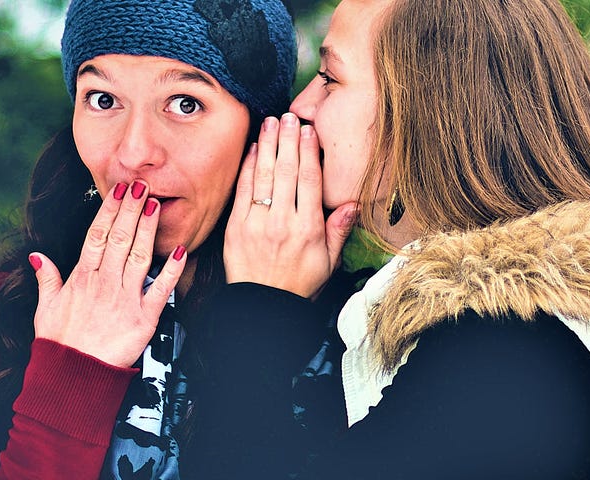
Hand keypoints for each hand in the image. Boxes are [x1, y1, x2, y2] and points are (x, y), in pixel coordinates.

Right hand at [30, 181, 187, 367]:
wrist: (72, 376)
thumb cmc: (59, 344)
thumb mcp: (45, 309)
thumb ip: (46, 279)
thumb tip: (37, 255)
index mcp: (81, 278)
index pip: (97, 236)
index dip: (109, 211)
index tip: (118, 191)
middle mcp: (103, 284)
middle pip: (119, 238)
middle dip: (131, 210)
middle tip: (141, 185)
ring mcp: (124, 299)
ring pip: (138, 256)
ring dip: (148, 229)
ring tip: (156, 204)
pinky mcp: (143, 318)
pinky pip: (160, 290)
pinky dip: (171, 270)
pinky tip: (180, 250)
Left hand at [224, 114, 358, 297]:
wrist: (264, 305)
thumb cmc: (299, 283)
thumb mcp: (328, 262)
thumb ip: (339, 230)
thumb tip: (353, 203)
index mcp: (308, 229)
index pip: (309, 181)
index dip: (309, 152)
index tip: (310, 131)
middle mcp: (283, 222)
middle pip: (287, 171)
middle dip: (288, 140)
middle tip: (290, 116)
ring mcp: (257, 223)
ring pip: (264, 176)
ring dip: (268, 145)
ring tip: (272, 121)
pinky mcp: (236, 226)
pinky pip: (243, 190)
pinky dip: (249, 167)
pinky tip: (254, 148)